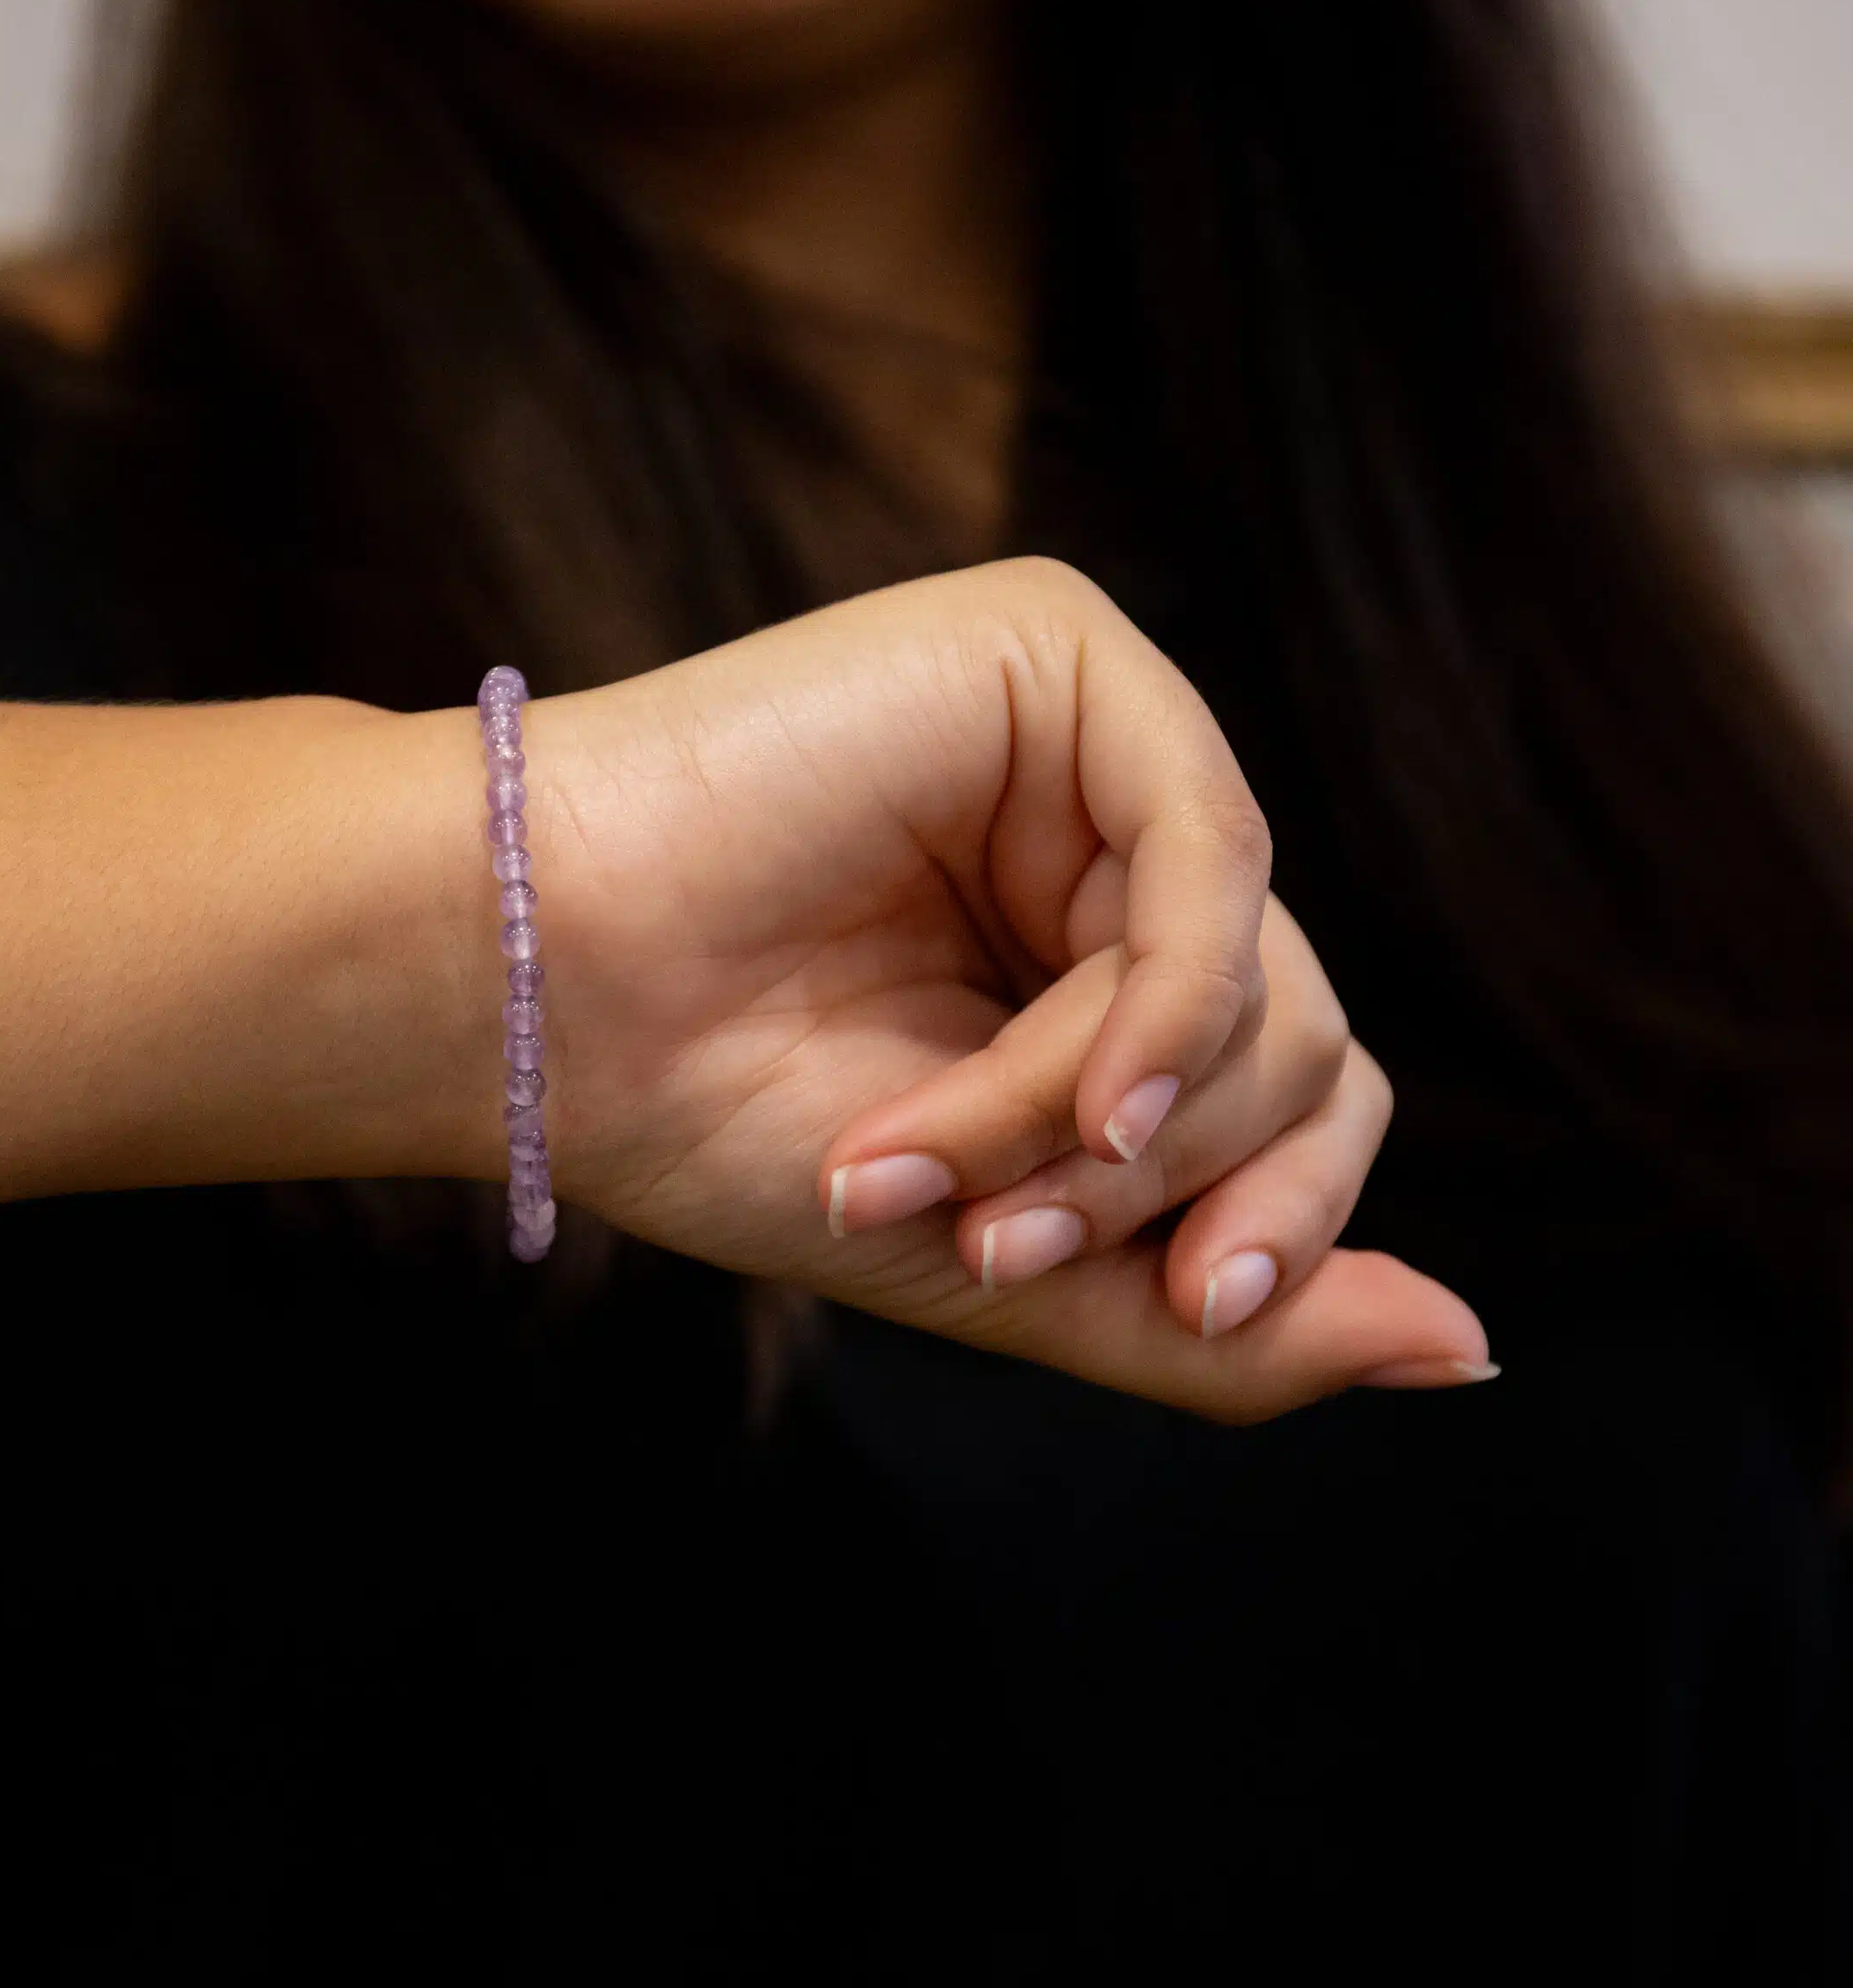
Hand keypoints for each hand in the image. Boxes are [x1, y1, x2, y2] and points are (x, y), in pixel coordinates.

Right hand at [521, 557, 1490, 1421]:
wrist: (544, 996)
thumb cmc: (733, 1116)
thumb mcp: (1019, 1262)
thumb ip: (1233, 1319)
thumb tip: (1469, 1354)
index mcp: (1097, 966)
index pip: (1302, 1095)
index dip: (1281, 1223)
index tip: (1194, 1307)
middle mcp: (1112, 848)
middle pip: (1298, 1041)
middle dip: (1151, 1185)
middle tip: (988, 1234)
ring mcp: (1091, 746)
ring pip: (1256, 974)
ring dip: (1098, 1119)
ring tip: (926, 1161)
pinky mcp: (1054, 659)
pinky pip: (1212, 860)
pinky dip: (1158, 1012)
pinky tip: (1073, 1100)